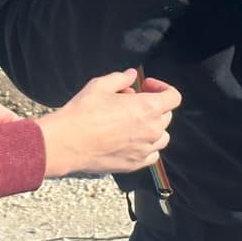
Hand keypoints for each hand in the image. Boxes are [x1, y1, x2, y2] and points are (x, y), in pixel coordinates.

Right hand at [36, 69, 181, 177]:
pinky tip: (130, 140)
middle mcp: (152, 130)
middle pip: (166, 115)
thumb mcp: (101, 85)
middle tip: (129, 101)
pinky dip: (147, 146)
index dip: (162, 87)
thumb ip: (121, 78)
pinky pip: (152, 155)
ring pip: (161, 136)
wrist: (68, 143)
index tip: (145, 85)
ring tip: (131, 121)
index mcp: (148, 108)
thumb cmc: (84, 112)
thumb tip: (131, 75)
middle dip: (153, 105)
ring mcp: (145, 149)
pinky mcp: (135, 164)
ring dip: (152, 126)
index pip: (173, 97)